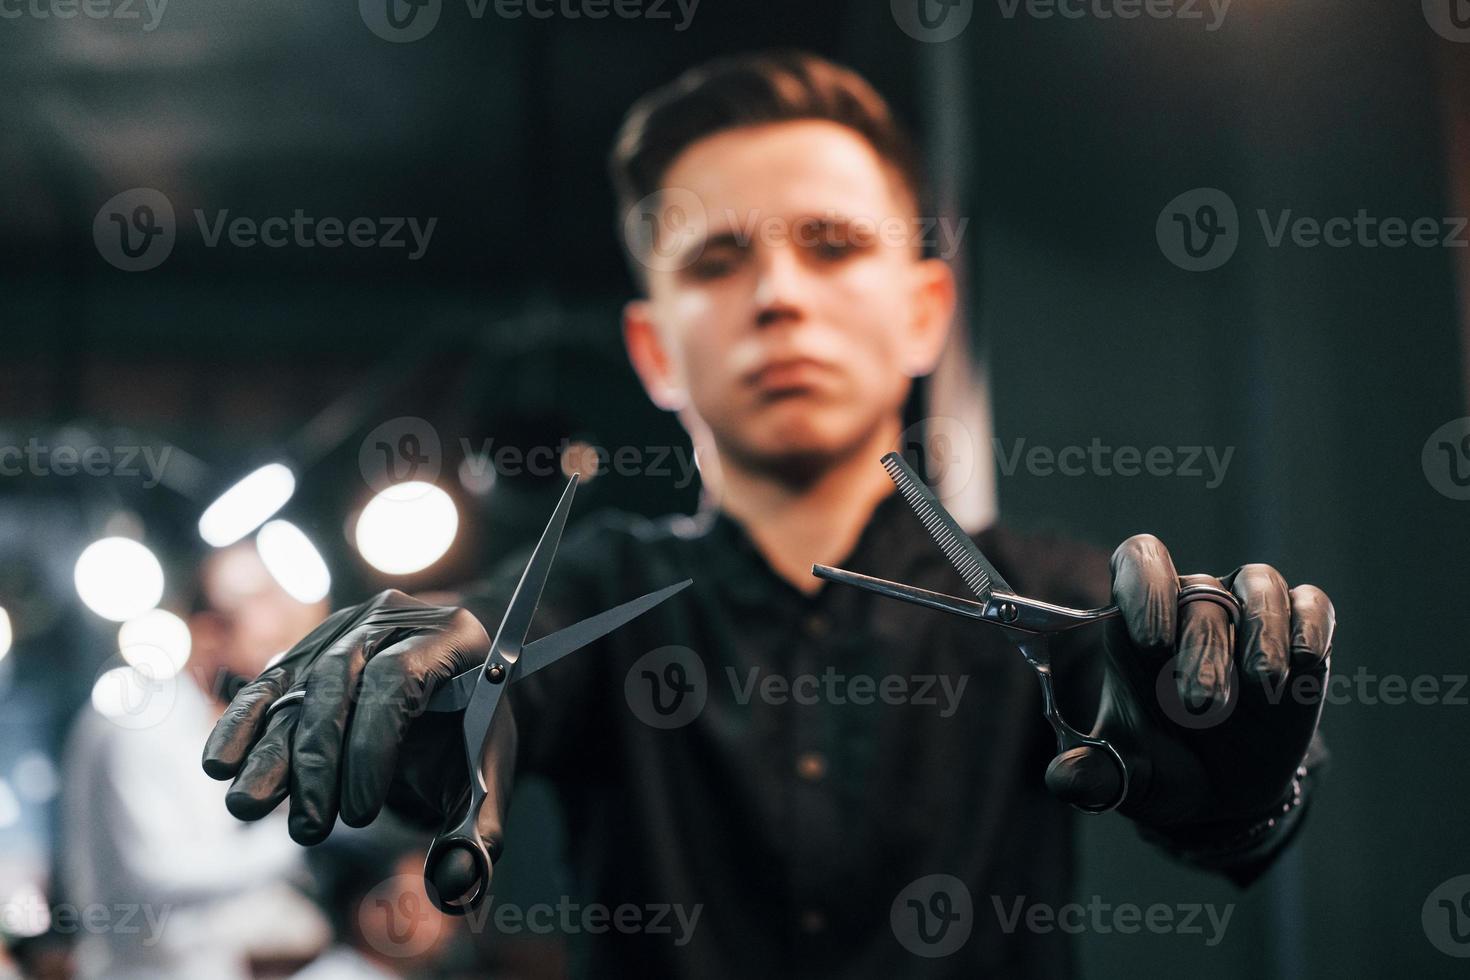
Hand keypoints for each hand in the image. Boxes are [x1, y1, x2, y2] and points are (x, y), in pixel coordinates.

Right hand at [201, 590, 514, 882]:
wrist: (456, 697)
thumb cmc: (471, 734)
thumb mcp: (487, 772)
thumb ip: (480, 825)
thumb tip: (457, 884)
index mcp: (453, 636)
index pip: (399, 678)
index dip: (373, 743)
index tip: (363, 811)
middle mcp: (396, 619)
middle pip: (342, 680)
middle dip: (319, 760)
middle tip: (311, 829)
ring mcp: (347, 630)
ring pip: (299, 686)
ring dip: (271, 750)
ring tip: (248, 807)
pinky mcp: (309, 650)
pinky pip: (270, 685)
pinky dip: (243, 723)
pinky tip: (220, 764)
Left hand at [1045, 534, 1335, 834]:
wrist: (1220, 795)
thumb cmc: (1158, 765)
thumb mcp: (1120, 776)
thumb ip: (1089, 775)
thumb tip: (1063, 780)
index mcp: (1136, 620)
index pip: (1138, 562)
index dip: (1144, 588)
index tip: (1151, 642)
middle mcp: (1192, 603)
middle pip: (1198, 590)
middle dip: (1202, 647)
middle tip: (1199, 704)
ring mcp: (1249, 614)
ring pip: (1258, 585)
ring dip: (1260, 631)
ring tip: (1260, 684)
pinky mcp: (1300, 635)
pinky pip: (1312, 606)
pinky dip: (1310, 626)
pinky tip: (1303, 662)